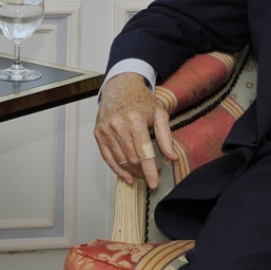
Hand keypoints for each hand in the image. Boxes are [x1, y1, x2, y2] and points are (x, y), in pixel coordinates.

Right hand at [94, 72, 176, 187]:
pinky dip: (117, 170)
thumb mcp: (159, 113)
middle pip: (131, 158)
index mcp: (135, 119)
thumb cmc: (140, 99)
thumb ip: (166, 136)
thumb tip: (172, 157)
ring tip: (141, 173)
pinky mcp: (99, 133)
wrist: (120, 86)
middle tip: (152, 172)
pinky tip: (127, 176)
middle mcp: (118, 125)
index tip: (154, 183)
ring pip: (120, 160)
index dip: (149, 170)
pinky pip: (107, 157)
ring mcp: (106, 130)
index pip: (143, 152)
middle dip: (143, 170)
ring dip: (132, 171)